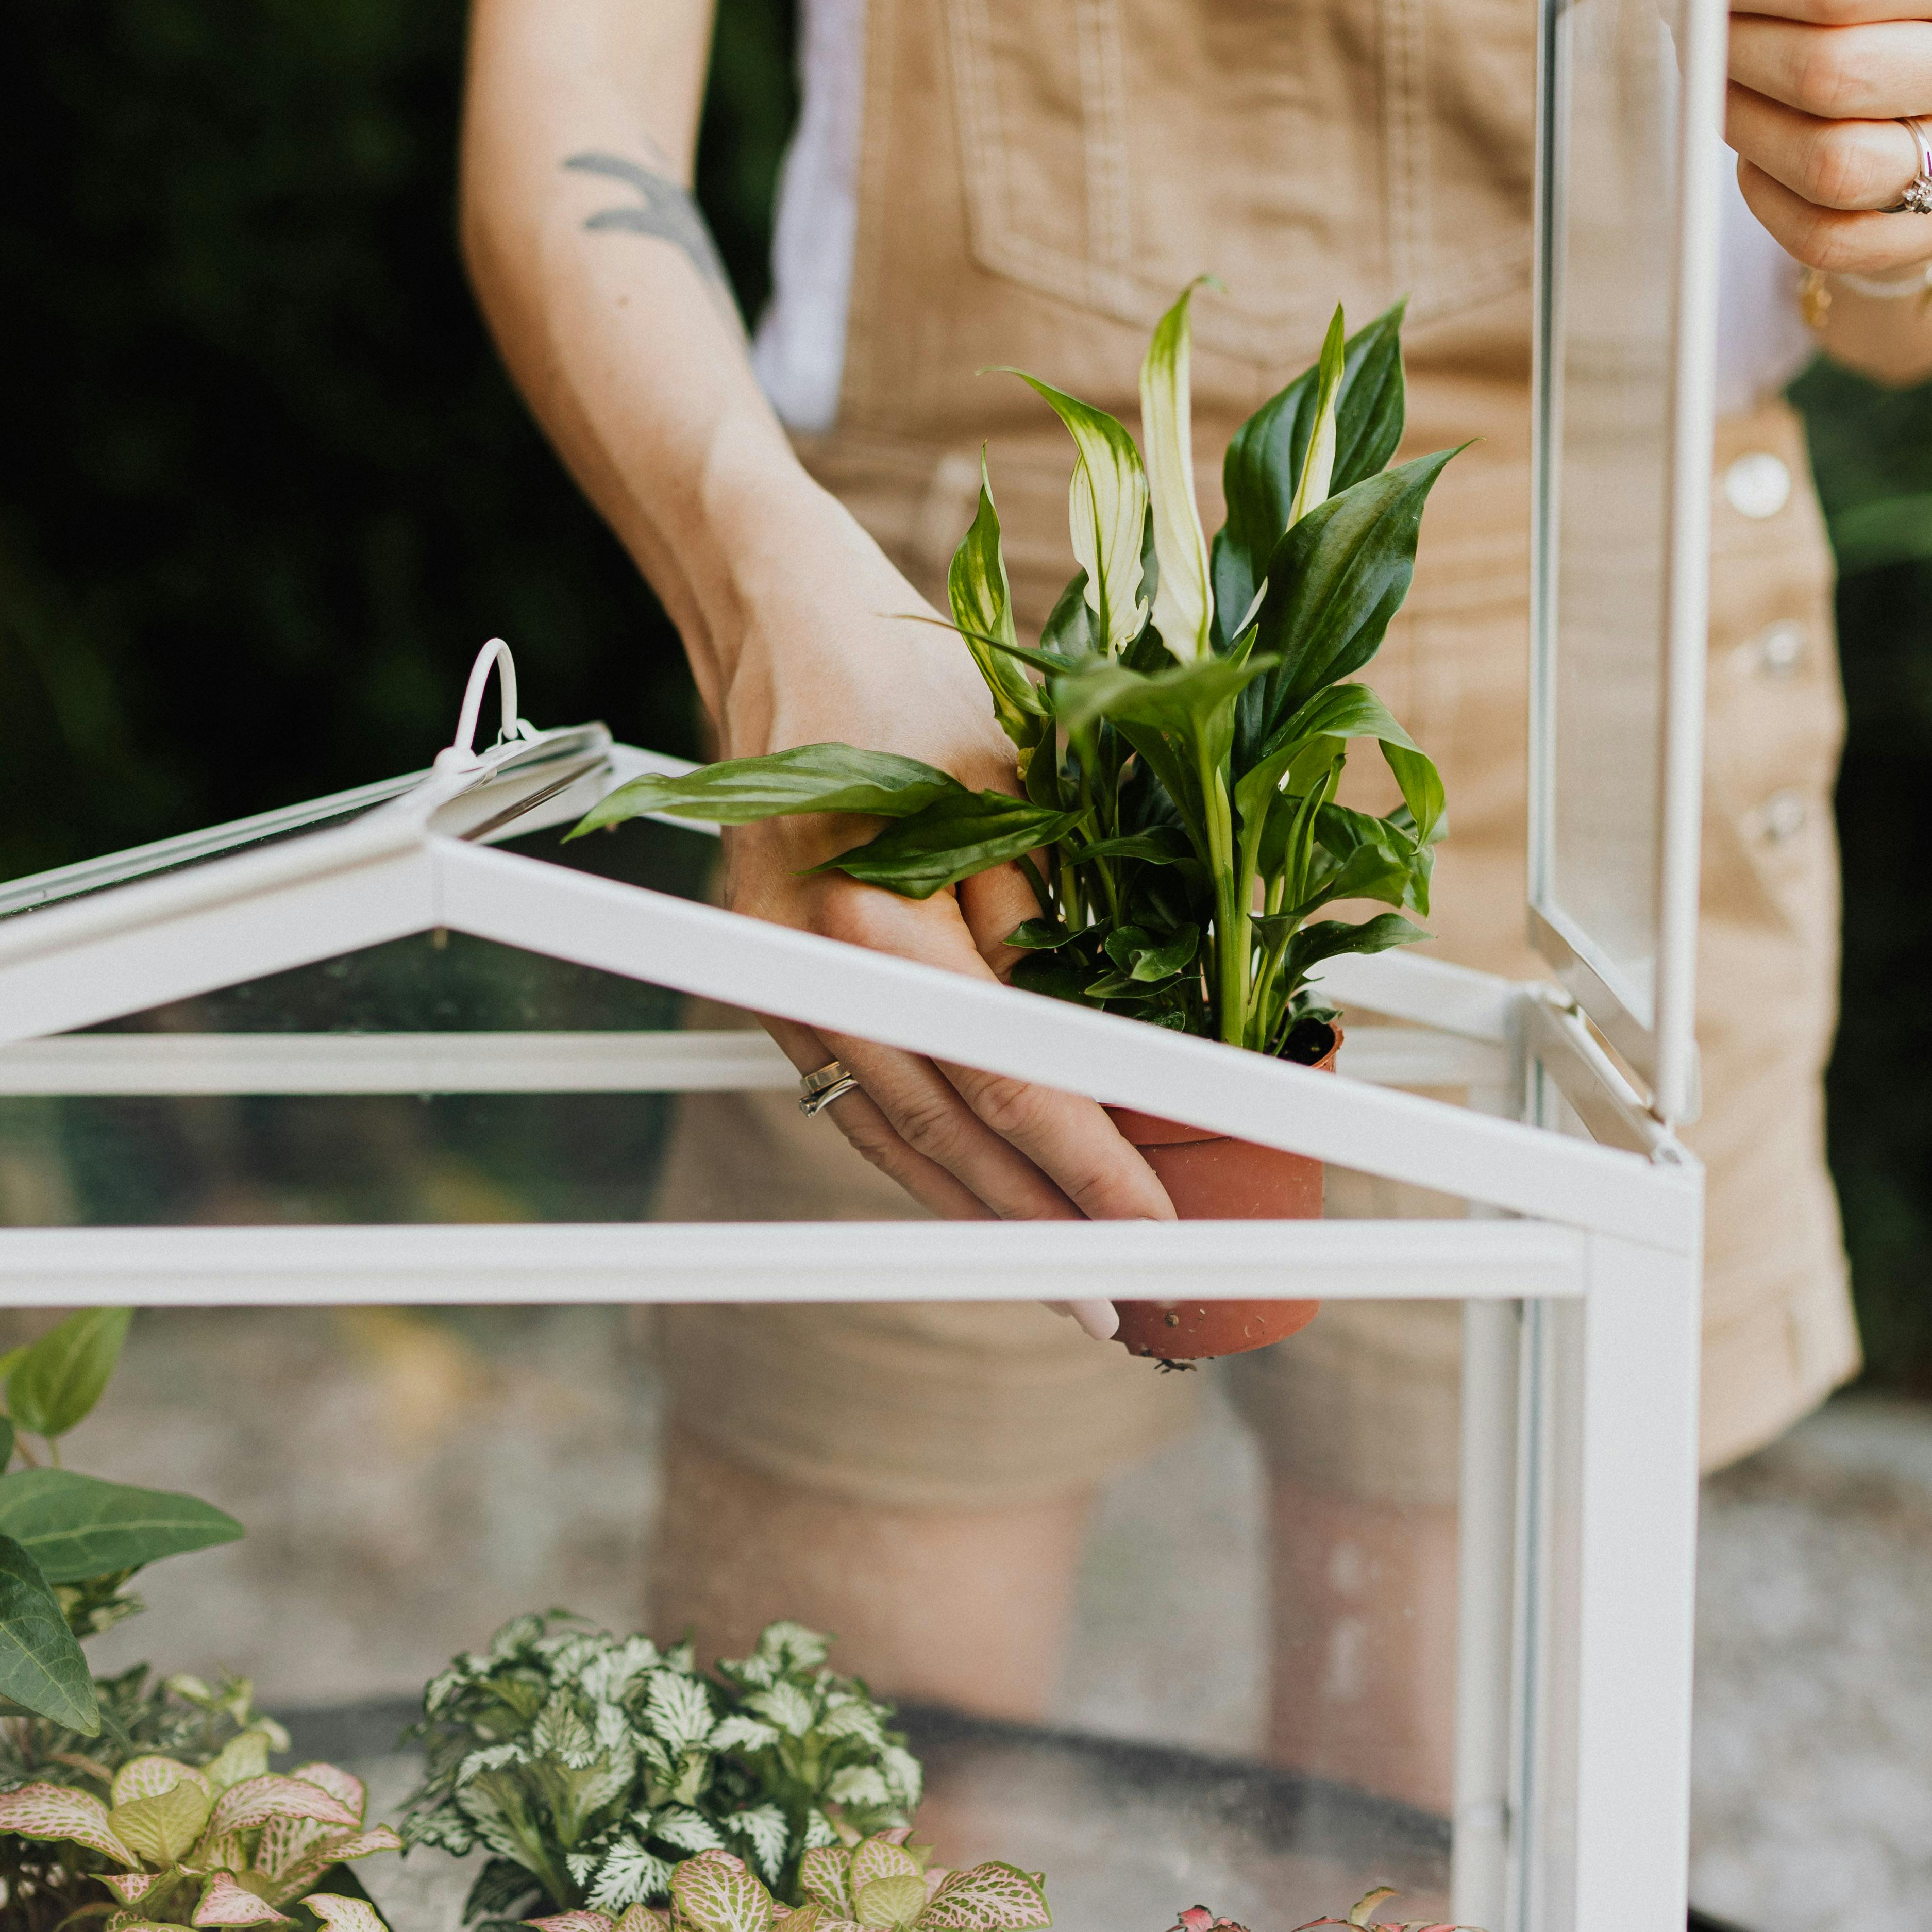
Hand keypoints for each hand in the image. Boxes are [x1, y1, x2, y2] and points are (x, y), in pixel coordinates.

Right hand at [714, 501, 1172, 1285]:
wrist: (776, 628)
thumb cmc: (908, 683)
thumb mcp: (1018, 783)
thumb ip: (1058, 920)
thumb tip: (1129, 1047)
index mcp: (874, 916)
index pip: (1010, 1081)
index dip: (1091, 1170)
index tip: (1160, 1232)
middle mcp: (812, 971)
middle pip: (946, 1138)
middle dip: (1042, 1232)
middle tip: (1127, 1303)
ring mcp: (777, 988)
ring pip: (893, 1140)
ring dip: (983, 1219)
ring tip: (1067, 1281)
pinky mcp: (771, 989)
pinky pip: (859, 1104)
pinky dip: (927, 1164)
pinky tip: (984, 1207)